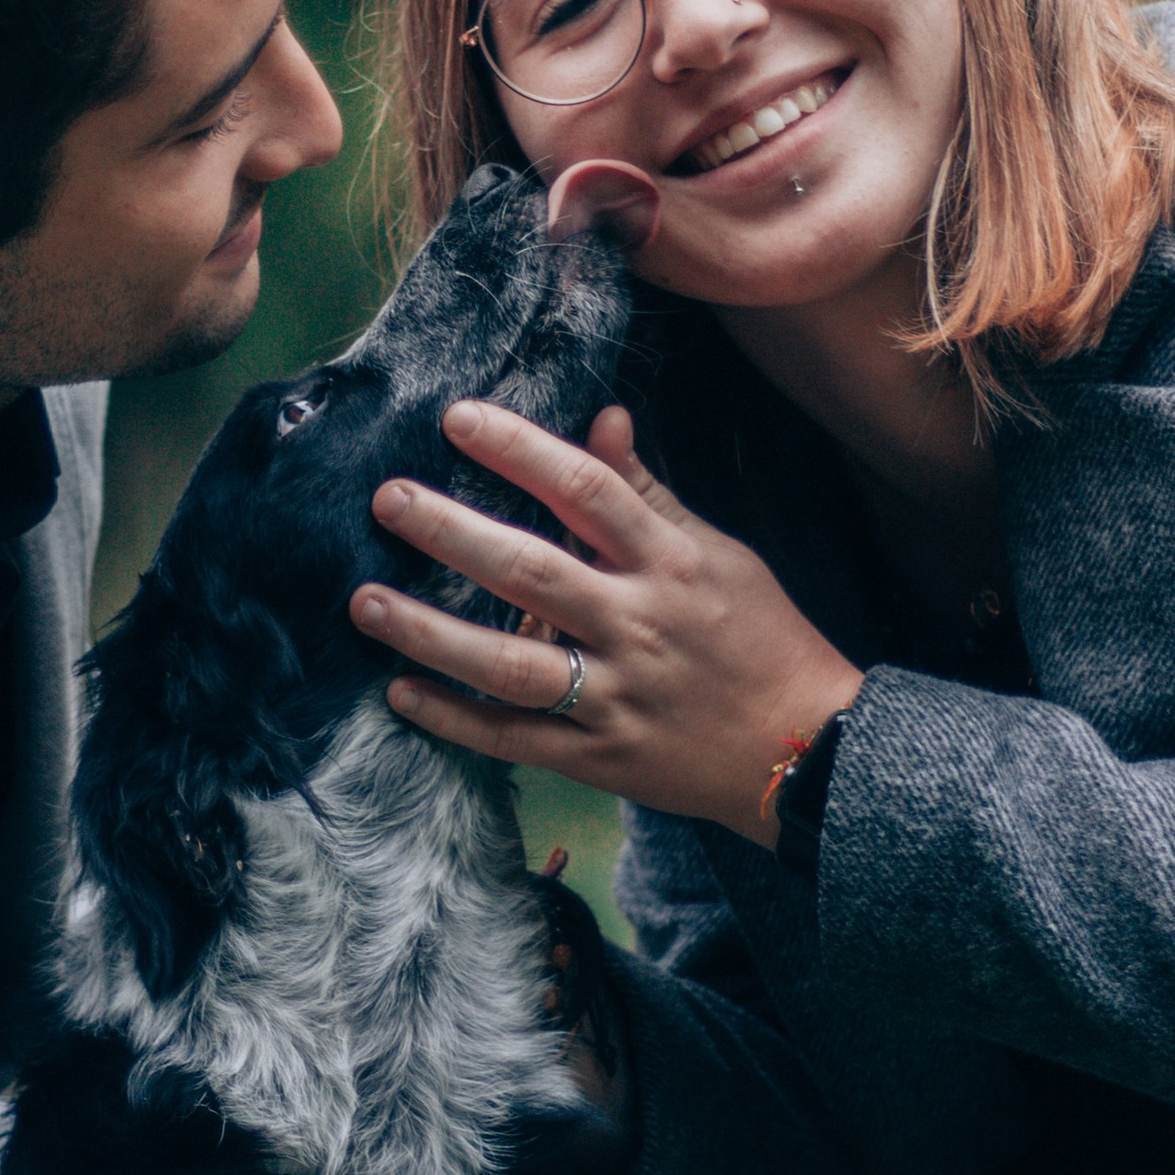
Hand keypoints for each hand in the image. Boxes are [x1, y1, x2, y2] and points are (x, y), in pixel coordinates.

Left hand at [352, 399, 861, 845]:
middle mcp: (639, 626)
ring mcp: (617, 696)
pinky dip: (455, 720)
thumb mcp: (719, 554)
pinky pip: (515, 739)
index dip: (520, 449)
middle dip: (452, 533)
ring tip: (365, 602)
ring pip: (511, 664)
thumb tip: (603, 417)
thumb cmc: (761, 639)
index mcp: (672, 564)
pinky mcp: (601, 757)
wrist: (809, 750)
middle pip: (533, 572)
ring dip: (431, 634)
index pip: (587, 490)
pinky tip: (399, 693)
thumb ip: (648, 494)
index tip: (458, 417)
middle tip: (387, 499)